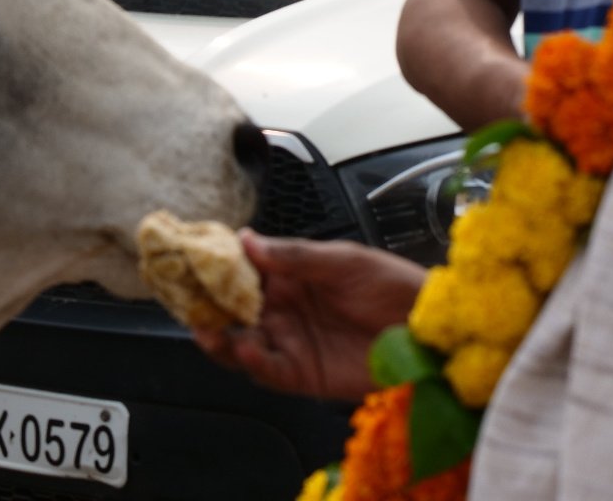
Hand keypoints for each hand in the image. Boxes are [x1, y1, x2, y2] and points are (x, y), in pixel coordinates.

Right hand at [194, 232, 424, 400]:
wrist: (426, 330)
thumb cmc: (391, 285)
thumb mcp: (344, 260)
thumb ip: (295, 256)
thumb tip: (247, 239)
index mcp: (290, 275)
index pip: (242, 269)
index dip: (215, 265)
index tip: (190, 258)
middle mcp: (283, 309)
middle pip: (232, 309)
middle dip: (207, 305)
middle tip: (186, 299)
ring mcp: (290, 342)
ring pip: (240, 342)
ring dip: (220, 336)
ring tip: (208, 328)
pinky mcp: (302, 374)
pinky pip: (267, 370)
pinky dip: (251, 361)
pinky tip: (245, 348)